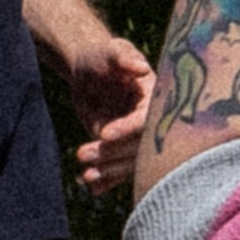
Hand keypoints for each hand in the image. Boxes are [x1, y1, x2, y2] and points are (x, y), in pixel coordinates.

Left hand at [69, 30, 154, 194]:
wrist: (89, 71)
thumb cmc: (102, 56)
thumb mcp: (111, 51)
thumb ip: (124, 57)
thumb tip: (142, 68)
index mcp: (156, 99)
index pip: (147, 119)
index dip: (128, 129)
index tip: (104, 133)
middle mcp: (150, 122)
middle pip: (138, 146)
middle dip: (112, 153)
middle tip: (83, 153)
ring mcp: (136, 139)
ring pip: (129, 162)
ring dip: (109, 170)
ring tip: (86, 175)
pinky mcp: (122, 149)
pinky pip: (118, 169)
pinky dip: (106, 180)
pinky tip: (92, 188)